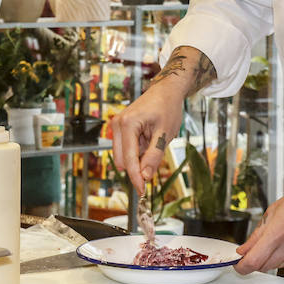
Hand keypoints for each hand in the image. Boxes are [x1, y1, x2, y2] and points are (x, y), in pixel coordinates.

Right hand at [110, 79, 187, 193]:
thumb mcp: (165, 134)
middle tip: (154, 167)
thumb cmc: (167, 108)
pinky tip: (148, 140)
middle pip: (122, 159)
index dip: (136, 177)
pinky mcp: (119, 127)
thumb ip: (154, 156)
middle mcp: (117, 124)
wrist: (166, 90)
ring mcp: (116, 125)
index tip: (142, 192)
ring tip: (154, 143)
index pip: (129, 159)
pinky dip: (137, 151)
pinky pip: (125, 148)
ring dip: (137, 158)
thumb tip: (145, 176)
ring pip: (123, 155)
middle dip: (136, 168)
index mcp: (128, 124)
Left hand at [234, 176, 283, 274]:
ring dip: (268, 260)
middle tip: (249, 252)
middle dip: (254, 263)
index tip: (237, 264)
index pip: (254, 261)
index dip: (242, 267)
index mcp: (279, 232)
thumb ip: (258, 233)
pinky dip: (283, 256)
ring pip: (278, 266)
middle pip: (264, 267)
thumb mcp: (275, 209)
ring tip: (269, 243)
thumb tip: (245, 248)